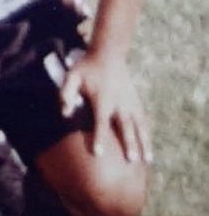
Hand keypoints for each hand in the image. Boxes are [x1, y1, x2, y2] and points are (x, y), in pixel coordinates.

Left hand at [59, 49, 151, 164]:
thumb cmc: (86, 68)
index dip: (99, 138)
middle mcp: (119, 103)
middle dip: (129, 144)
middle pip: (125, 127)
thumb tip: (65, 113)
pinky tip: (150, 149)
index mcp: (102, 99)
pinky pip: (144, 121)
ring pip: (139, 126)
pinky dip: (147, 135)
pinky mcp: (136, 102)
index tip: (98, 153)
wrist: (108, 54)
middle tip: (132, 160)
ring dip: (144, 143)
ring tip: (148, 160)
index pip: (100, 122)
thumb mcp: (72, 76)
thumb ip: (66, 93)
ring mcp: (130, 103)